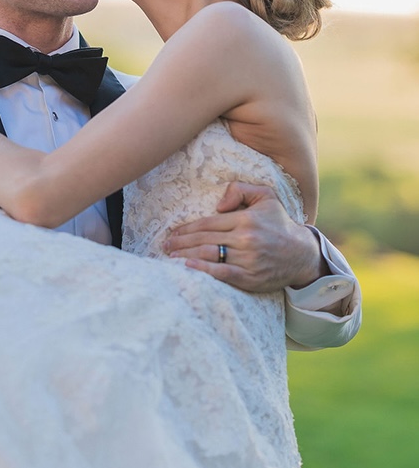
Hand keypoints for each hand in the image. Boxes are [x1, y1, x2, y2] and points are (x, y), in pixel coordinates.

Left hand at [163, 182, 328, 292]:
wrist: (301, 254)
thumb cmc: (279, 223)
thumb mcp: (265, 196)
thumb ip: (240, 190)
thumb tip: (218, 204)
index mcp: (245, 219)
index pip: (208, 223)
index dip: (187, 228)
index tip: (172, 232)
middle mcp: (245, 239)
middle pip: (204, 240)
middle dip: (181, 242)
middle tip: (165, 245)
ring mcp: (248, 260)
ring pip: (209, 256)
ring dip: (186, 256)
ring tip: (170, 256)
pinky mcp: (250, 278)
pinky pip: (222, 274)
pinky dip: (203, 271)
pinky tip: (188, 267)